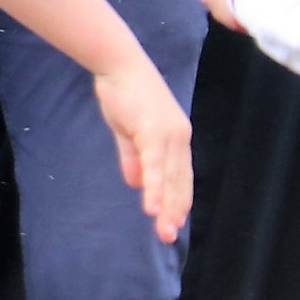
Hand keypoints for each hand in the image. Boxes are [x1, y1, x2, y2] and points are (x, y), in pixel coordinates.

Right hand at [90, 57, 192, 242]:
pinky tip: (152, 207)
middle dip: (175, 210)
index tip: (173, 222)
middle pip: (180, 181)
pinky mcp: (153, 132)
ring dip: (167, 206)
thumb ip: (133, 157)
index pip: (181, 175)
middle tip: (168, 236)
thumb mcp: (127, 130)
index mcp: (176, 138)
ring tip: (164, 230)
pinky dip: (155, 188)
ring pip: (170, 178)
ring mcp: (169, 135)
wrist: (119, 64)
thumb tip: (135, 182)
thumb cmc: (123, 92)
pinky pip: (155, 167)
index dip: (178, 199)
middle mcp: (179, 138)